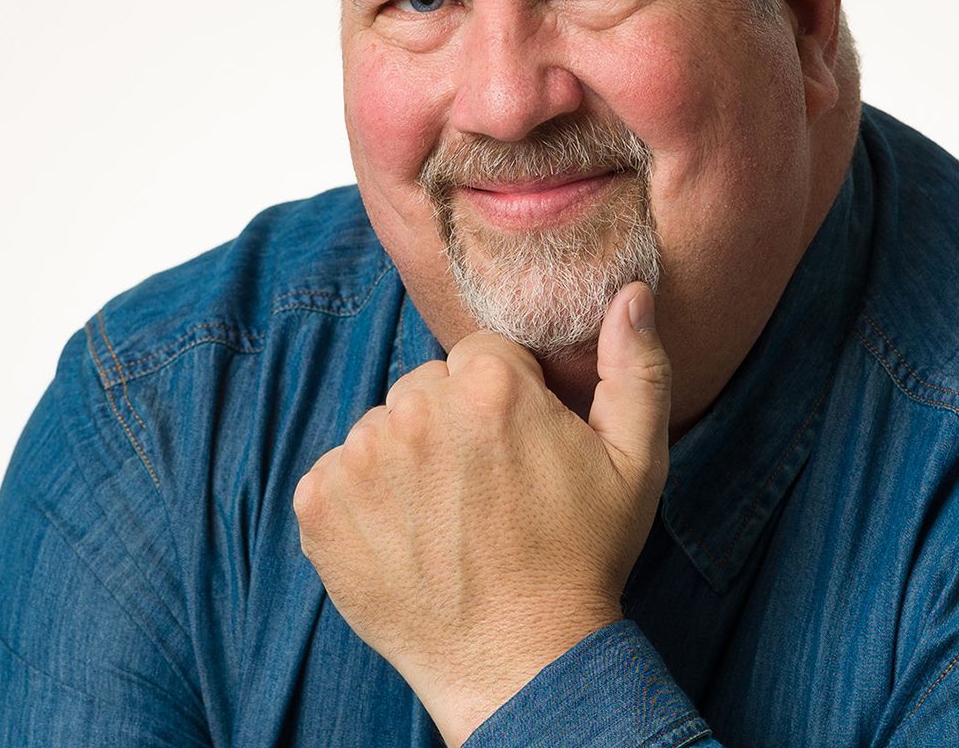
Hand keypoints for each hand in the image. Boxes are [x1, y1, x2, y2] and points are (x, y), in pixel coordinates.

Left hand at [292, 280, 670, 745]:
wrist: (521, 665)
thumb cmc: (583, 558)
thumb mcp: (638, 461)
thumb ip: (637, 366)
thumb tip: (630, 293)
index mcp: (490, 387)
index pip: (481, 355)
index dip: (506, 397)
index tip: (519, 446)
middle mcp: (416, 410)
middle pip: (428, 385)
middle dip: (454, 420)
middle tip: (486, 485)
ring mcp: (360, 460)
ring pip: (385, 427)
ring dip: (409, 458)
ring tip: (448, 517)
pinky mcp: (320, 507)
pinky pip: (338, 471)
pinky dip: (364, 498)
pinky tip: (406, 537)